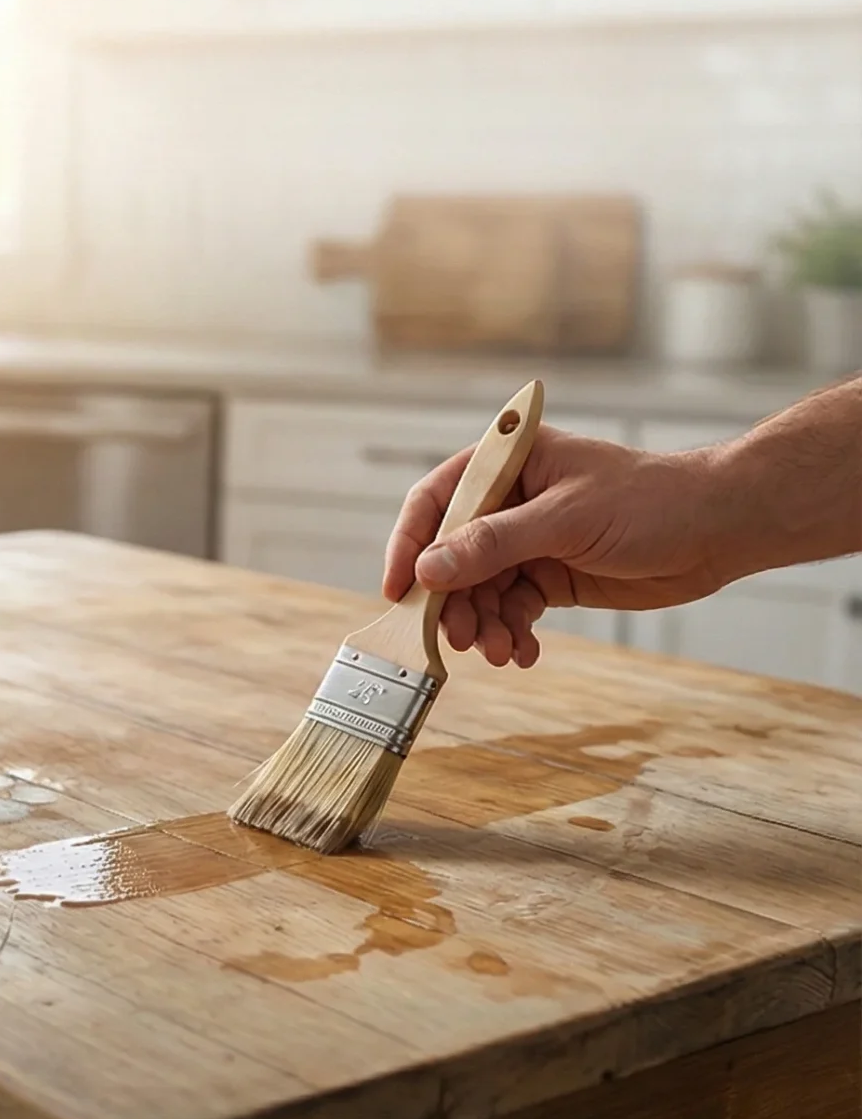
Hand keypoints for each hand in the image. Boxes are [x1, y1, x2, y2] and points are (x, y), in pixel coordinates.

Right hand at [379, 426, 739, 667]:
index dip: (410, 545)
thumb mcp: (566, 519)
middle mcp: (509, 502)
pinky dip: (512, 633)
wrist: (719, 529)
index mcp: (506, 465)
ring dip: (484, 625)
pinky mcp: (548, 576)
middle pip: (451, 556)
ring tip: (502, 652)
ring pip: (479, 590)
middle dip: (453, 602)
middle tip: (459, 639)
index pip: (436, 502)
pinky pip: (511, 609)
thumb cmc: (652, 501)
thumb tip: (429, 569)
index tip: (398, 590)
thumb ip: (494, 544)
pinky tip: (524, 652)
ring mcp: (528, 541)